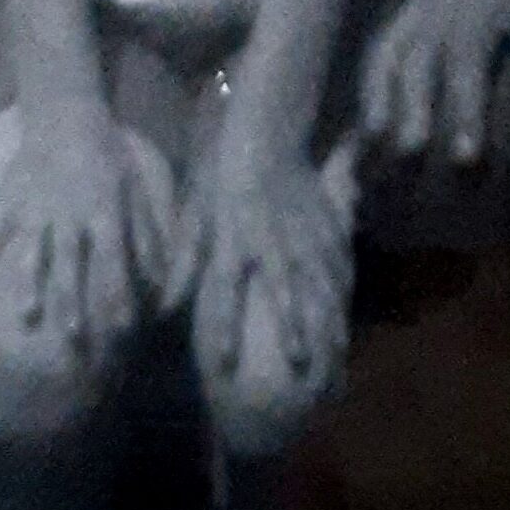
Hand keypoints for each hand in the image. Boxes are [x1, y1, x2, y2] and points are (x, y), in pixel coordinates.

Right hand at [2, 97, 178, 370]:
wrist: (65, 112)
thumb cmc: (105, 151)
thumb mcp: (133, 185)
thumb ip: (144, 231)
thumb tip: (158, 273)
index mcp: (103, 211)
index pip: (114, 259)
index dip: (119, 293)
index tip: (123, 328)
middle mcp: (70, 215)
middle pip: (71, 263)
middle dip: (73, 300)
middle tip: (74, 337)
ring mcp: (36, 209)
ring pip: (33, 252)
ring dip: (31, 284)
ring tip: (27, 316)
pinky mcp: (10, 200)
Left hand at [176, 125, 356, 389]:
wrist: (270, 132)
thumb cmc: (226, 174)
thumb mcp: (199, 212)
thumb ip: (186, 260)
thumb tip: (164, 306)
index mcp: (235, 238)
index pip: (226, 290)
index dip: (223, 327)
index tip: (224, 366)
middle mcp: (273, 242)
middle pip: (289, 295)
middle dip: (299, 336)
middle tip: (305, 376)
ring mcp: (305, 236)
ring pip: (321, 287)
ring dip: (328, 327)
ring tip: (334, 364)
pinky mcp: (326, 228)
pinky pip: (338, 269)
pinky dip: (342, 300)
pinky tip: (346, 328)